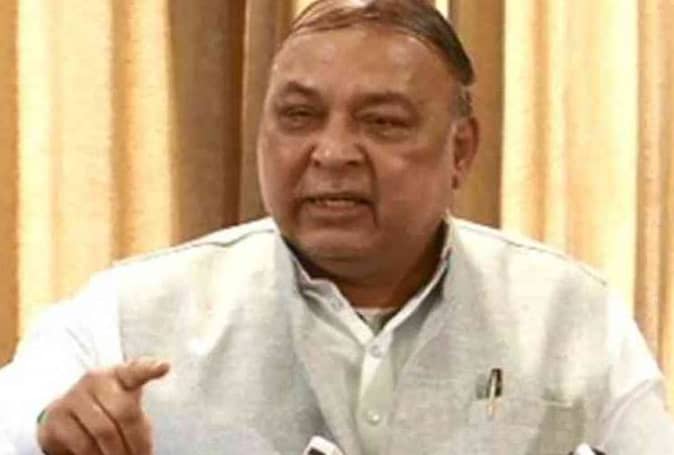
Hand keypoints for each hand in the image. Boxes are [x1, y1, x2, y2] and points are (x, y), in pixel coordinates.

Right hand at [37, 358, 169, 454]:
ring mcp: (74, 396)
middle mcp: (96, 380)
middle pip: (123, 411)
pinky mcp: (56, 417)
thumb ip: (137, 421)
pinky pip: (82, 444)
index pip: (136, 370)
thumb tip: (144, 452)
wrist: (65, 416)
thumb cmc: (106, 412)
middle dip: (135, 441)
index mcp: (119, 375)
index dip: (150, 368)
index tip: (164, 367)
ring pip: (103, 431)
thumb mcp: (125, 408)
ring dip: (116, 454)